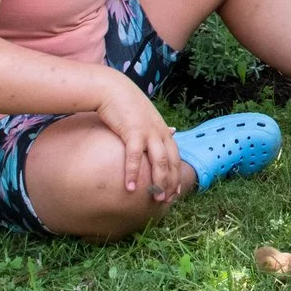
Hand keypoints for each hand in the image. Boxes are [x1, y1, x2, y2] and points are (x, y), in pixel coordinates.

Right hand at [99, 77, 188, 201]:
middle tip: (168, 200)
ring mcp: (148, 132)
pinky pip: (134, 156)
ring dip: (158, 181)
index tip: (176, 192)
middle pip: (171, 162)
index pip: (175, 157)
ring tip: (156, 197)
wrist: (113, 89)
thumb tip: (175, 131)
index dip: (177, 175)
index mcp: (164, 130)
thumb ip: (162, 127)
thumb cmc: (129, 104)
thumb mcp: (150, 116)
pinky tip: (130, 187)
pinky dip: (133, 172)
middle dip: (171, 183)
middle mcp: (160, 132)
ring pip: (159, 161)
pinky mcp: (133, 131)